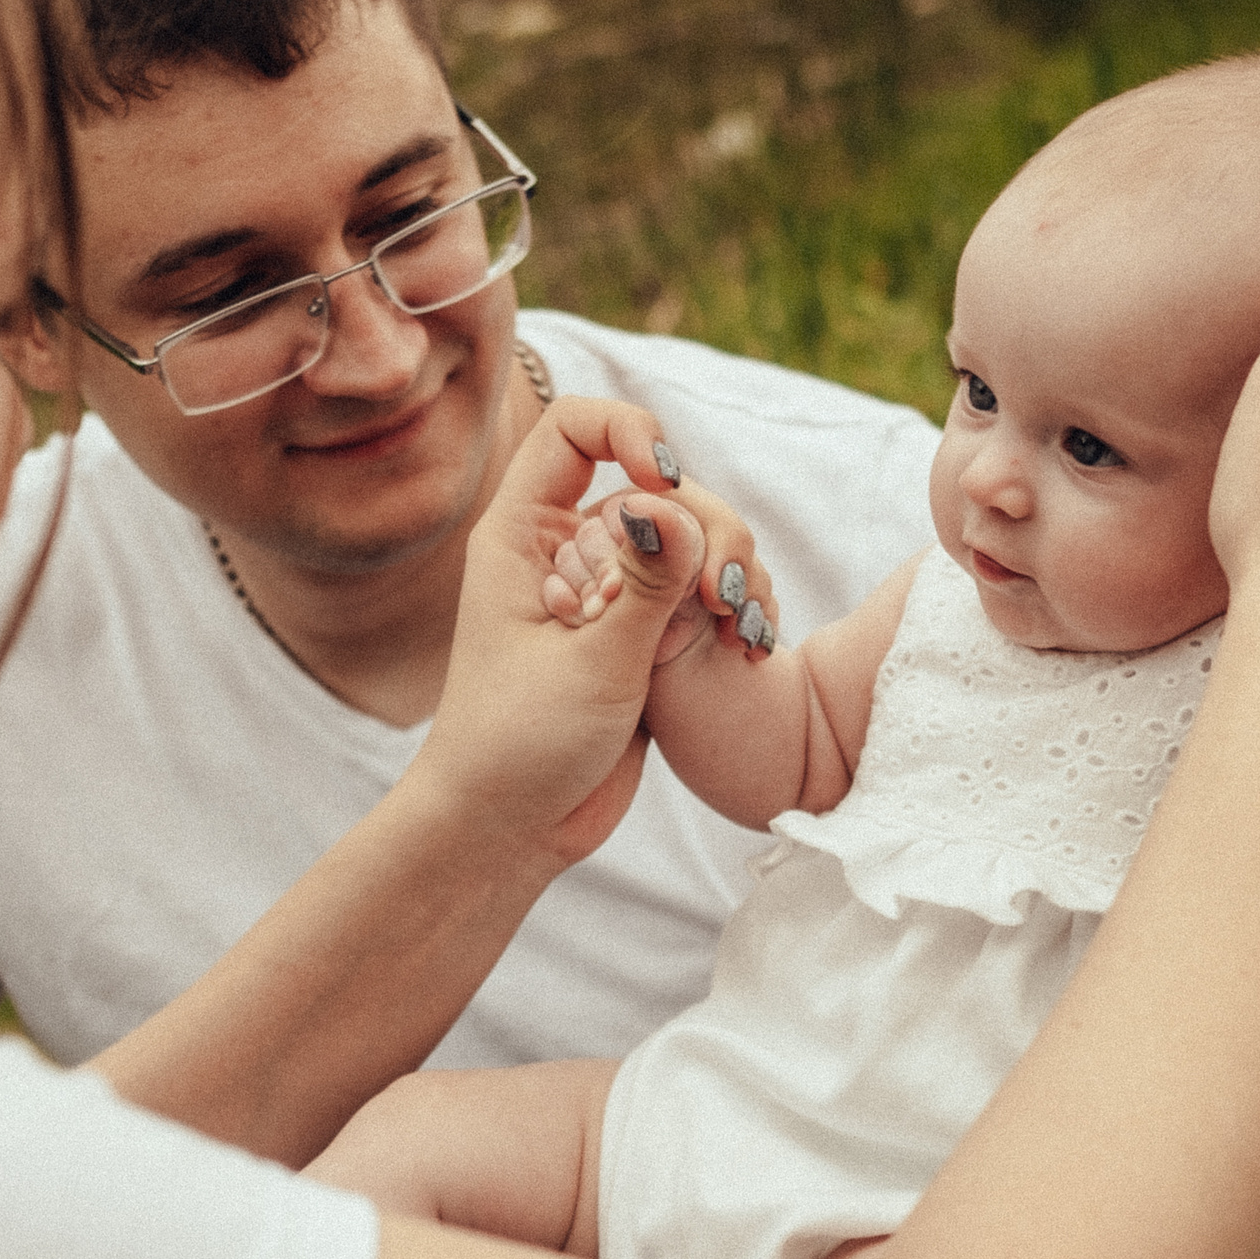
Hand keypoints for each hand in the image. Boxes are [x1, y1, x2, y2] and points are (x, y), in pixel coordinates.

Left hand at [419, 398, 724, 866]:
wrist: (511, 830)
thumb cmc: (519, 748)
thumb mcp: (590, 664)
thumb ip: (643, 585)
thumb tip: (674, 503)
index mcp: (522, 534)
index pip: (576, 428)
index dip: (631, 432)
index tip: (669, 483)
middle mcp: (565, 550)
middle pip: (657, 485)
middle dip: (705, 527)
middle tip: (723, 596)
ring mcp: (607, 591)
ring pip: (690, 539)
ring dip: (729, 570)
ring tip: (741, 631)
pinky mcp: (640, 634)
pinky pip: (698, 590)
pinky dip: (732, 606)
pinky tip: (748, 649)